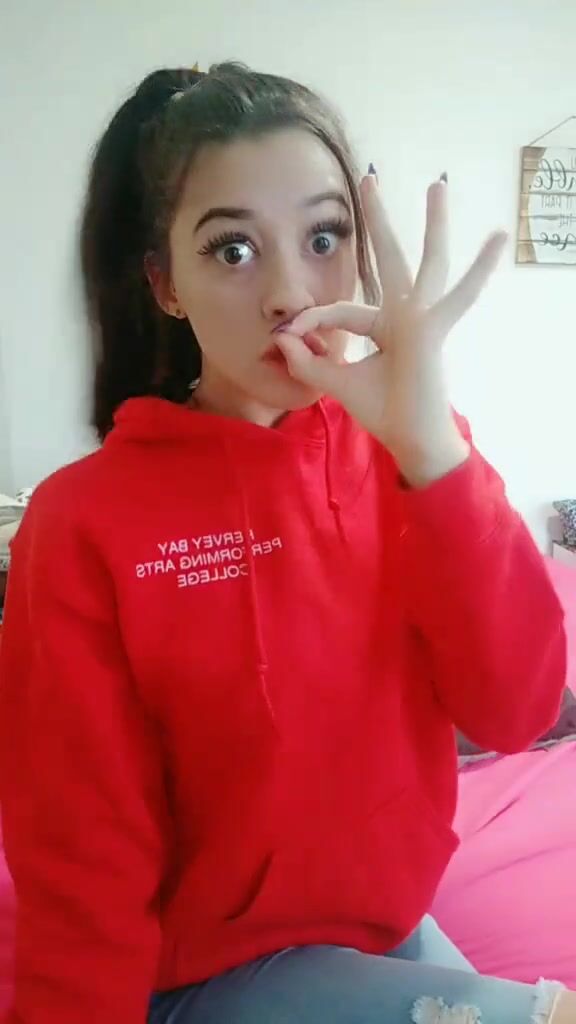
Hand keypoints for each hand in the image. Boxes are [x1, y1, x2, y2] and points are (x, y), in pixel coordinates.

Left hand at [276, 174, 506, 486]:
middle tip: (367, 179)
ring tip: (438, 185)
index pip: (340, 311)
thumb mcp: (336, 384)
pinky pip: (460, 295)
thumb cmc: (383, 412)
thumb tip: (280, 339)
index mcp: (382, 326)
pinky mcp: (433, 327)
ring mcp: (422, 317)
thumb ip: (308, 364)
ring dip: (433, 223)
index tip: (285, 335)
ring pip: (427, 261)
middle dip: (376, 222)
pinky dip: (482, 269)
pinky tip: (501, 237)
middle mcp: (403, 314)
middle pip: (387, 260)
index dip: (310, 322)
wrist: (409, 438)